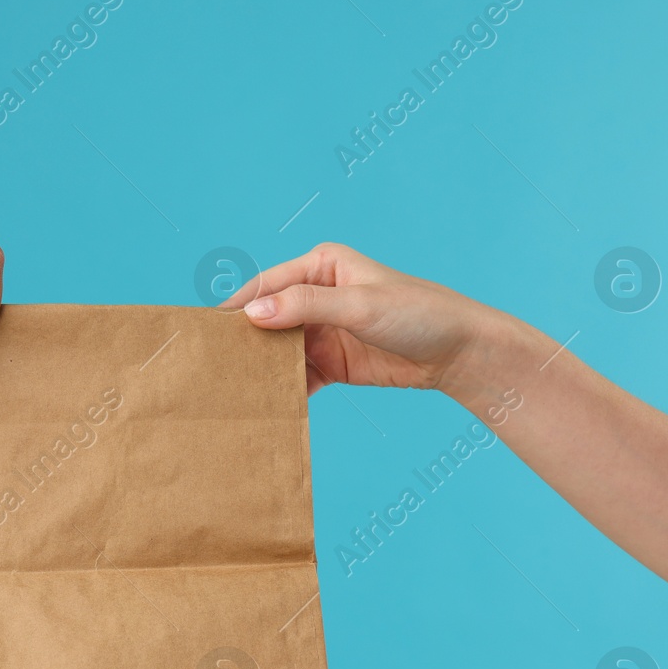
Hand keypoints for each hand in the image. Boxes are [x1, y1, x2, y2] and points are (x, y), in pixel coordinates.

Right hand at [219, 243, 507, 397]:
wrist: (460, 353)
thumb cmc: (418, 314)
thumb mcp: (360, 305)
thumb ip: (306, 307)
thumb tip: (253, 314)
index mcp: (321, 266)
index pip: (267, 285)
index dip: (237, 307)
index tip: (207, 331)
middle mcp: (317, 296)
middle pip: (268, 318)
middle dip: (245, 341)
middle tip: (213, 364)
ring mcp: (323, 331)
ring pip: (280, 349)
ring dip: (261, 367)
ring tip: (233, 388)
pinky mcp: (332, 364)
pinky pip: (298, 376)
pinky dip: (283, 388)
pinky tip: (267, 402)